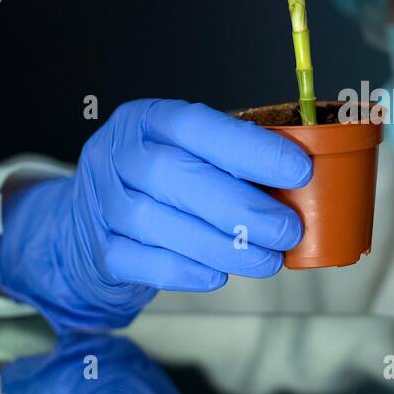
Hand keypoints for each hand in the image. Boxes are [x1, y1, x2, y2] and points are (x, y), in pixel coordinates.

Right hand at [0, 99, 310, 331]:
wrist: (89, 216)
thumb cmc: (160, 178)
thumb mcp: (188, 149)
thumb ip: (233, 157)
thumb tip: (305, 180)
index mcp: (148, 119)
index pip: (196, 126)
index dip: (250, 148)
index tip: (299, 170)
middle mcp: (118, 155)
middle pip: (174, 177)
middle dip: (241, 207)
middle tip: (288, 229)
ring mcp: (103, 202)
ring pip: (158, 223)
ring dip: (222, 244)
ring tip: (268, 259)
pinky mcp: (101, 248)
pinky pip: (142, 261)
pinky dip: (185, 270)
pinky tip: (220, 273)